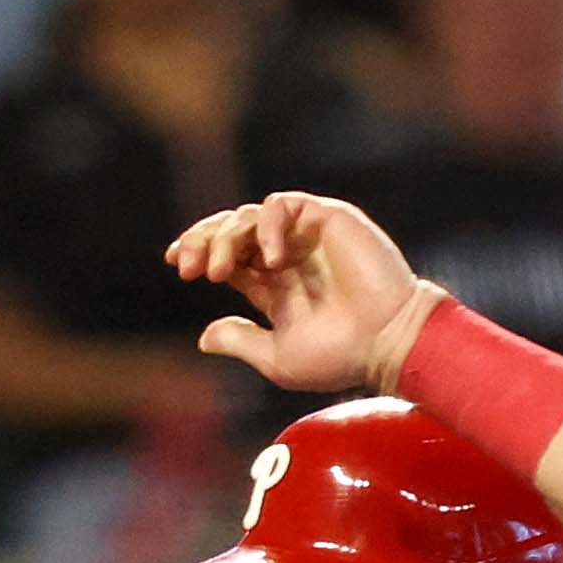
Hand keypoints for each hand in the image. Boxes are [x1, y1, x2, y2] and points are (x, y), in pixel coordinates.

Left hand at [168, 192, 438, 396]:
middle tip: (187, 267)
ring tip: (220, 274)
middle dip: (203, 241)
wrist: (386, 342)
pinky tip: (271, 261)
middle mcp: (287, 255)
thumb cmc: (340, 356)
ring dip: (226, 239)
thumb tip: (203, 338)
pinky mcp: (327, 219)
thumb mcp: (277, 357)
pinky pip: (282, 205)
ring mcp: (306, 236)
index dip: (199, 251)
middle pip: (231, 229)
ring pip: (249, 216)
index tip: (177, 263)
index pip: (228, 255)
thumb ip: (241, 341)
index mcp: (273, 285)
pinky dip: (267, 227)